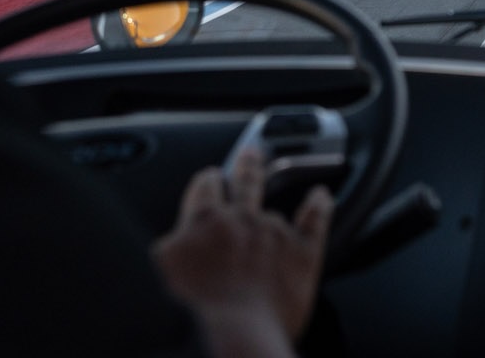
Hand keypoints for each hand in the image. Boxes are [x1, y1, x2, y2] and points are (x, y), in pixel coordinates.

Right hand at [153, 148, 333, 352]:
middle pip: (246, 181)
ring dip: (277, 197)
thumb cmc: (198, 306)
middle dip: (247, 164)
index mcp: (205, 220)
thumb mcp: (164, 267)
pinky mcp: (302, 251)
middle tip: (250, 154)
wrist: (238, 330)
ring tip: (280, 181)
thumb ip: (172, 242)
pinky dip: (319, 206)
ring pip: (274, 209)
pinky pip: (315, 221)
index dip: (208, 181)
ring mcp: (275, 232)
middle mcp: (243, 218)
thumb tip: (174, 237)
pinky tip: (321, 196)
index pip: (206, 186)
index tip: (210, 178)